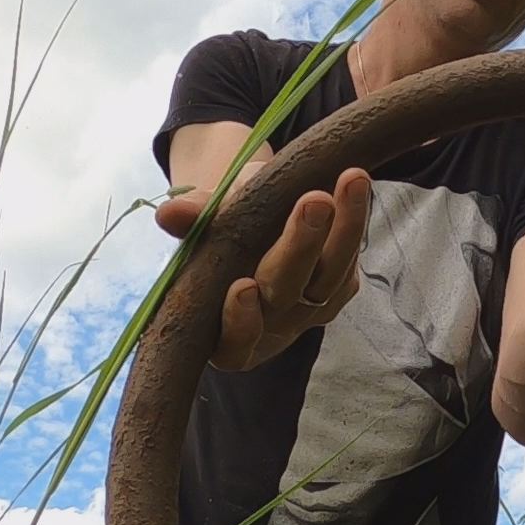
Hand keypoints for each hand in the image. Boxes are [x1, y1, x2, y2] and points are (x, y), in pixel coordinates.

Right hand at [155, 167, 371, 370]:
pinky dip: (354, 227)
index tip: (243, 286)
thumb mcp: (205, 216)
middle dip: (300, 247)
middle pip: (287, 294)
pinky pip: (349, 268)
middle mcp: (267, 329)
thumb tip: (169, 214)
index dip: (240, 322)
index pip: (233, 344)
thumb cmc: (220, 226)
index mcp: (221, 330)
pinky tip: (355, 189)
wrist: (251, 218)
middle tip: (315, 201)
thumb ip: (192, 218)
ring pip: (330, 279)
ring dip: (344, 228)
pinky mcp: (336, 295)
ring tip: (350, 180)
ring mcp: (305, 314)